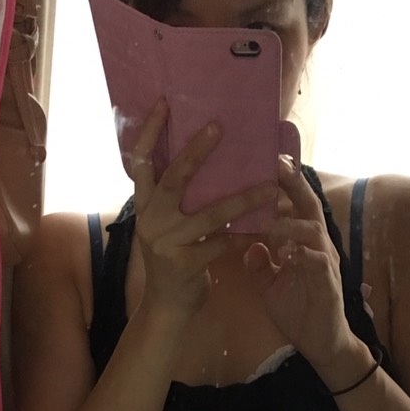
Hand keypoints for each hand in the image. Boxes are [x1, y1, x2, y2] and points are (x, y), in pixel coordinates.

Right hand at [131, 101, 277, 318]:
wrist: (167, 307)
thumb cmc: (172, 261)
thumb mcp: (164, 226)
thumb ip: (172, 199)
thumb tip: (196, 157)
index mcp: (144, 207)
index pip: (140, 163)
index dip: (149, 132)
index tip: (164, 103)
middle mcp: (151, 221)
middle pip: (174, 178)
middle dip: (197, 151)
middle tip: (218, 127)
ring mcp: (167, 243)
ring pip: (210, 214)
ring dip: (243, 200)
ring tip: (269, 189)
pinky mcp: (186, 264)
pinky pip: (221, 244)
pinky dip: (244, 236)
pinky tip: (264, 227)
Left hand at [242, 158, 360, 377]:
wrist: (321, 345)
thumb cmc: (299, 311)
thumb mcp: (271, 285)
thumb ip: (260, 263)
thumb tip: (248, 245)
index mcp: (304, 242)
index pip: (295, 205)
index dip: (285, 182)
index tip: (268, 159)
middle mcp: (317, 246)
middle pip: (309, 205)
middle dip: (294, 184)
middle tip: (276, 164)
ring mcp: (325, 263)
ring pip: (312, 230)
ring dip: (290, 221)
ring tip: (267, 218)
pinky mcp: (328, 285)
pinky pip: (317, 263)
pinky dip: (302, 255)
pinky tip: (287, 252)